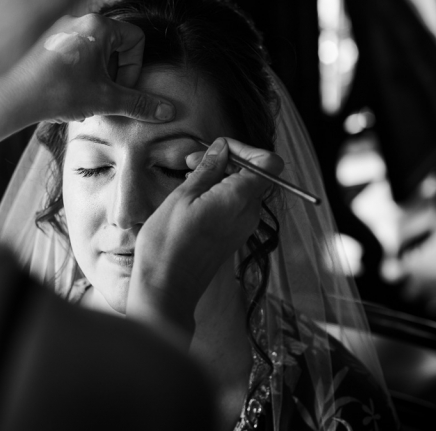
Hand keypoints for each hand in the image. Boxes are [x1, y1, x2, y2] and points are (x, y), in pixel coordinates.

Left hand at [4, 13, 174, 122]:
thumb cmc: (60, 93)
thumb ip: (140, 104)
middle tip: (105, 96)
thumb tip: (169, 111)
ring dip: (99, 77)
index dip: (134, 68)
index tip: (121, 88)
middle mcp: (79, 20)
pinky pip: (77, 54)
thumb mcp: (106, 99)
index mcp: (98, 25)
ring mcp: (61, 30)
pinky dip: (81, 75)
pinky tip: (70, 95)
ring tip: (86, 98)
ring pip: (96, 52)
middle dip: (115, 74)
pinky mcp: (48, 42)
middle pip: (116, 45)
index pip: (136, 40)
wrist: (14, 99)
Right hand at [127, 137, 282, 340]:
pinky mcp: (232, 236)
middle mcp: (249, 213)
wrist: (167, 289)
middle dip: (226, 160)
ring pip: (242, 189)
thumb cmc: (169, 244)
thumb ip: (207, 169)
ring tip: (186, 178)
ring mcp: (242, 227)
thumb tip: (222, 148)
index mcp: (240, 199)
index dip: (246, 149)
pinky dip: (216, 194)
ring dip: (218, 177)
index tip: (217, 148)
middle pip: (254, 173)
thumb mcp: (183, 196)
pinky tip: (191, 197)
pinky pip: (233, 205)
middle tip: (190, 161)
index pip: (269, 162)